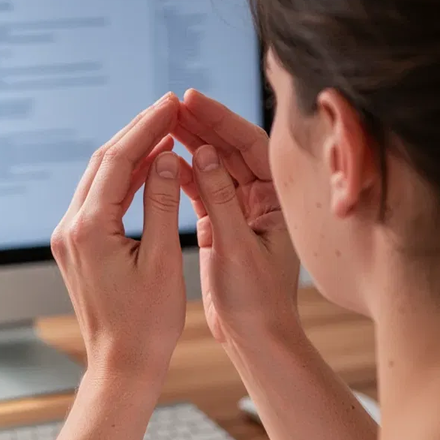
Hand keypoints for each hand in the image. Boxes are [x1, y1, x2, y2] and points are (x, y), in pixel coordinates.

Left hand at [51, 93, 186, 384]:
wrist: (121, 367)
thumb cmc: (147, 324)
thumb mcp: (163, 260)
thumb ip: (162, 204)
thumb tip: (165, 156)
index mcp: (89, 229)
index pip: (117, 161)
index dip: (146, 129)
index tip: (170, 105)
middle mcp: (70, 229)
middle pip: (102, 163)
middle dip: (136, 133)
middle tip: (168, 108)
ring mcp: (69, 238)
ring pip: (98, 179)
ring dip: (130, 153)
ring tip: (164, 130)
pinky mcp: (76, 248)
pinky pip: (98, 200)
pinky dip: (123, 180)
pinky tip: (149, 168)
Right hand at [172, 90, 301, 344]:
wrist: (256, 339)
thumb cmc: (256, 301)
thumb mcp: (236, 248)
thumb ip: (220, 199)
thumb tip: (205, 152)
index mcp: (277, 200)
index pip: (250, 145)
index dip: (221, 118)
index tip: (191, 100)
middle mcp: (263, 199)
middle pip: (230, 149)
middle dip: (202, 124)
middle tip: (171, 102)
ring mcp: (242, 211)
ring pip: (213, 167)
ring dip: (189, 144)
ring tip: (162, 122)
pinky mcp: (222, 225)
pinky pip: (201, 189)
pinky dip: (183, 174)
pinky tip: (162, 159)